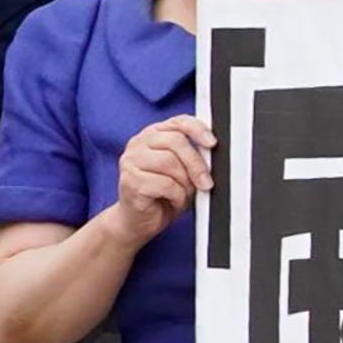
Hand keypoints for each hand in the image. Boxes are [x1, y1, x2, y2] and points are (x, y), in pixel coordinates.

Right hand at [110, 114, 213, 239]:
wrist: (140, 221)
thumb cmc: (163, 194)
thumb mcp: (183, 171)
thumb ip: (192, 157)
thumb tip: (212, 152)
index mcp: (153, 135)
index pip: (178, 122)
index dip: (198, 130)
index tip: (212, 143)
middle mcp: (139, 143)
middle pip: (176, 142)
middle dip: (196, 164)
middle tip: (206, 183)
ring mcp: (131, 161)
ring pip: (170, 163)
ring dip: (185, 183)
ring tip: (183, 194)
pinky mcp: (130, 181)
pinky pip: (165, 184)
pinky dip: (177, 197)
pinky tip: (172, 201)